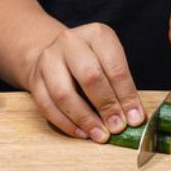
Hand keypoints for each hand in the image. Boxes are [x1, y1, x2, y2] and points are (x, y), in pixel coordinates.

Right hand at [25, 23, 144, 142]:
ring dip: (84, 119)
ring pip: (64, 94)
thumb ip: (122, 88)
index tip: (134, 119)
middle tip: (117, 127)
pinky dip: (66, 123)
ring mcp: (49, 60)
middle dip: (106, 106)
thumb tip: (133, 119)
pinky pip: (48, 106)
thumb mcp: (110, 64)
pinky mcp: (35, 79)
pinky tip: (82, 133)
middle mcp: (71, 42)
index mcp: (97, 35)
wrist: (56, 55)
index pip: (115, 67)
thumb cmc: (91, 62)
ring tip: (100, 135)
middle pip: (89, 77)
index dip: (126, 96)